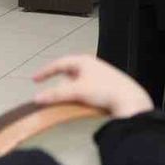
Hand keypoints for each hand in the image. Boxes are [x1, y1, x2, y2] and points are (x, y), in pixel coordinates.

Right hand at [31, 54, 152, 118]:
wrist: (130, 100)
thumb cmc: (104, 90)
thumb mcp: (76, 91)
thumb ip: (55, 94)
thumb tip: (37, 99)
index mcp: (83, 61)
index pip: (58, 63)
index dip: (45, 71)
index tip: (35, 79)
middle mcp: (92, 65)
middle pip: (68, 72)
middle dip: (60, 82)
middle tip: (54, 93)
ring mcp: (100, 75)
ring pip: (78, 81)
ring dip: (71, 89)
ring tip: (69, 99)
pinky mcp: (107, 85)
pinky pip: (87, 88)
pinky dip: (81, 94)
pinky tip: (82, 103)